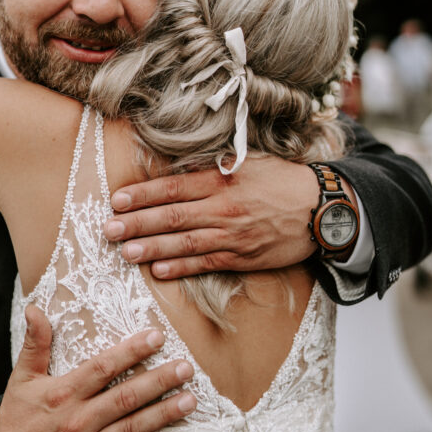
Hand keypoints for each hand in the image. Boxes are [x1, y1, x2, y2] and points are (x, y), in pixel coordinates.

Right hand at [0, 305, 195, 431]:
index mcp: (63, 393)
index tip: (157, 337)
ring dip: (164, 414)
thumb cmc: (15, 419)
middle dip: (159, 381)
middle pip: (125, 397)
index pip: (103, 367)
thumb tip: (36, 308)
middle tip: (186, 368)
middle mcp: (78, 420)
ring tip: (190, 401)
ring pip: (132, 429)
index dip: (131, 351)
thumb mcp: (21, 378)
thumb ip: (35, 343)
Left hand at [104, 155, 328, 278]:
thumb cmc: (282, 180)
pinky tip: (159, 270)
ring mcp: (233, 234)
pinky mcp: (243, 257)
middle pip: (172, 216)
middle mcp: (224, 207)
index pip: (174, 187)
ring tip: (125, 252)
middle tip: (108, 229)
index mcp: (222, 178)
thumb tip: (177, 166)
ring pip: (185, 243)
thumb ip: (213, 166)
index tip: (117, 200)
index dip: (143, 195)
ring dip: (152, 248)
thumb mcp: (248, 161)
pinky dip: (181, 267)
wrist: (324, 209)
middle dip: (137, 223)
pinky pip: (206, 263)